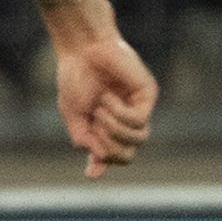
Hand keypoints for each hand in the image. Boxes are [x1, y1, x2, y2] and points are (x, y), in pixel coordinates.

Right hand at [55, 30, 157, 178]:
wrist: (83, 48)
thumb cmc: (76, 76)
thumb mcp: (73, 114)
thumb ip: (83, 139)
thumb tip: (97, 166)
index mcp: (105, 127)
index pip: (111, 156)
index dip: (101, 166)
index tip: (91, 173)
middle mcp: (124, 121)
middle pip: (128, 155)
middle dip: (109, 149)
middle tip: (95, 128)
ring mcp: (138, 108)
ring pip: (138, 140)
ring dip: (114, 130)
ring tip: (100, 110)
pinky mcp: (147, 95)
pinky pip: (138, 120)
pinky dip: (119, 113)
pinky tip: (108, 98)